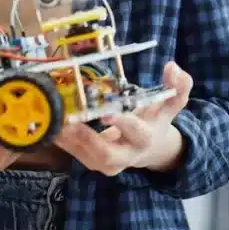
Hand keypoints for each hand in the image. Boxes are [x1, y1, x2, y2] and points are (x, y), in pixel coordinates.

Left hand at [53, 62, 192, 176]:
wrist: (147, 148)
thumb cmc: (155, 120)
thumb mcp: (170, 104)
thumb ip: (178, 86)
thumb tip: (172, 66)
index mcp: (144, 138)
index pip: (136, 132)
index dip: (123, 122)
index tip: (108, 111)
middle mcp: (126, 155)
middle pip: (106, 155)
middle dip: (87, 140)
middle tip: (70, 122)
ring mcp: (107, 163)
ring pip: (84, 157)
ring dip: (68, 140)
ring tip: (54, 120)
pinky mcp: (91, 162)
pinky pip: (74, 154)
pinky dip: (61, 139)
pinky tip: (49, 123)